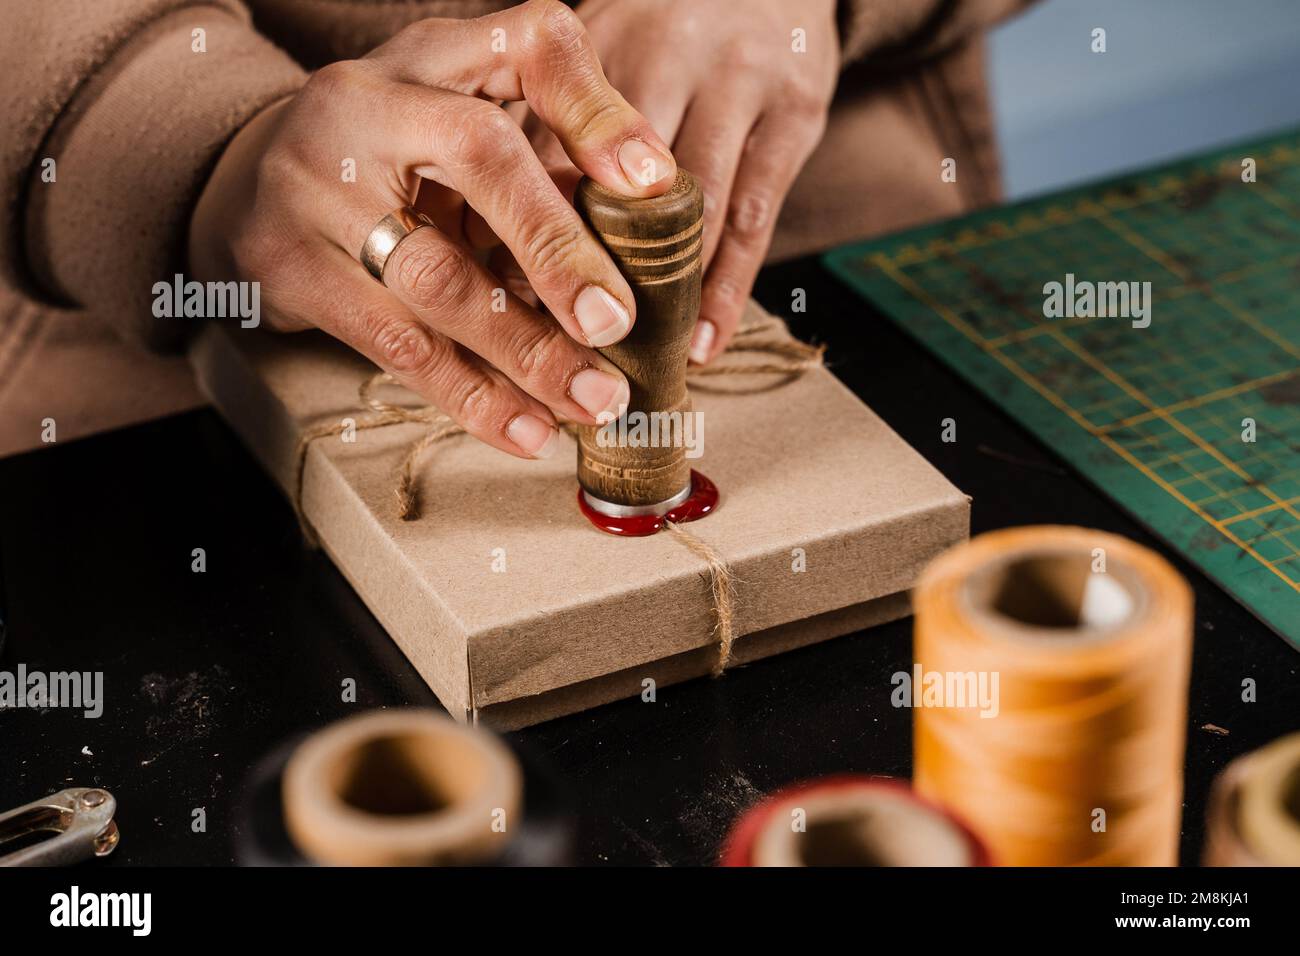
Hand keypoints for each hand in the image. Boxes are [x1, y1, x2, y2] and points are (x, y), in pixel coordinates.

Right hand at [189, 0, 676, 459]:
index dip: (597, 111)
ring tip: (594, 399)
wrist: (249, 182)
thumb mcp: (464, 117)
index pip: (530, 46)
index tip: (654, 184)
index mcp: (432, 55)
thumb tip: (649, 205)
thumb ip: (550, 142)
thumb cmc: (394, 154)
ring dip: (527, 350)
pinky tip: (527, 428)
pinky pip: (397, 345)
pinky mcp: (289, 267)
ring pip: (438, 276)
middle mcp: (368, 102)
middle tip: (619, 323)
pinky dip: (471, 395)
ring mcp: (315, 184)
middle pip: (482, 157)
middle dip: (561, 249)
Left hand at [523, 0, 837, 362]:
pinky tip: (702, 342)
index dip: (526, 235)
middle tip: (563, 354)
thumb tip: (494, 236)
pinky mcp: (794, 115)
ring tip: (634, 366)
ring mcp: (738, 83)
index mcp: (600, 43)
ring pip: (692, 211)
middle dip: (590, 276)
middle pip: (619, 187)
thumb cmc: (668, 25)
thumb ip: (553, 128)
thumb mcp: (602, 54)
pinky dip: (725, 289)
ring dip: (663, 296)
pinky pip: (754, 219)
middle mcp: (669, 53)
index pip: (552, 152)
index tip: (504, 310)